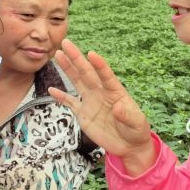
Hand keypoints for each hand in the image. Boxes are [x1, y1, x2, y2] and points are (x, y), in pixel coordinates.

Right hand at [48, 39, 153, 170]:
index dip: (99, 65)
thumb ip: (127, 115)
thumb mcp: (136, 123)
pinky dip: (61, 97)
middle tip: (66, 43)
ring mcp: (91, 102)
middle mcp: (101, 93)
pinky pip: (70, 103)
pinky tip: (52, 90)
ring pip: (77, 82)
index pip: (106, 75)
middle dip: (77, 58)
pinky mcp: (83, 114)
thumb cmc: (136, 131)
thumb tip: (118, 107)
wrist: (129, 145)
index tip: (91, 54)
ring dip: (68, 69)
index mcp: (115, 92)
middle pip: (87, 72)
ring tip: (58, 55)